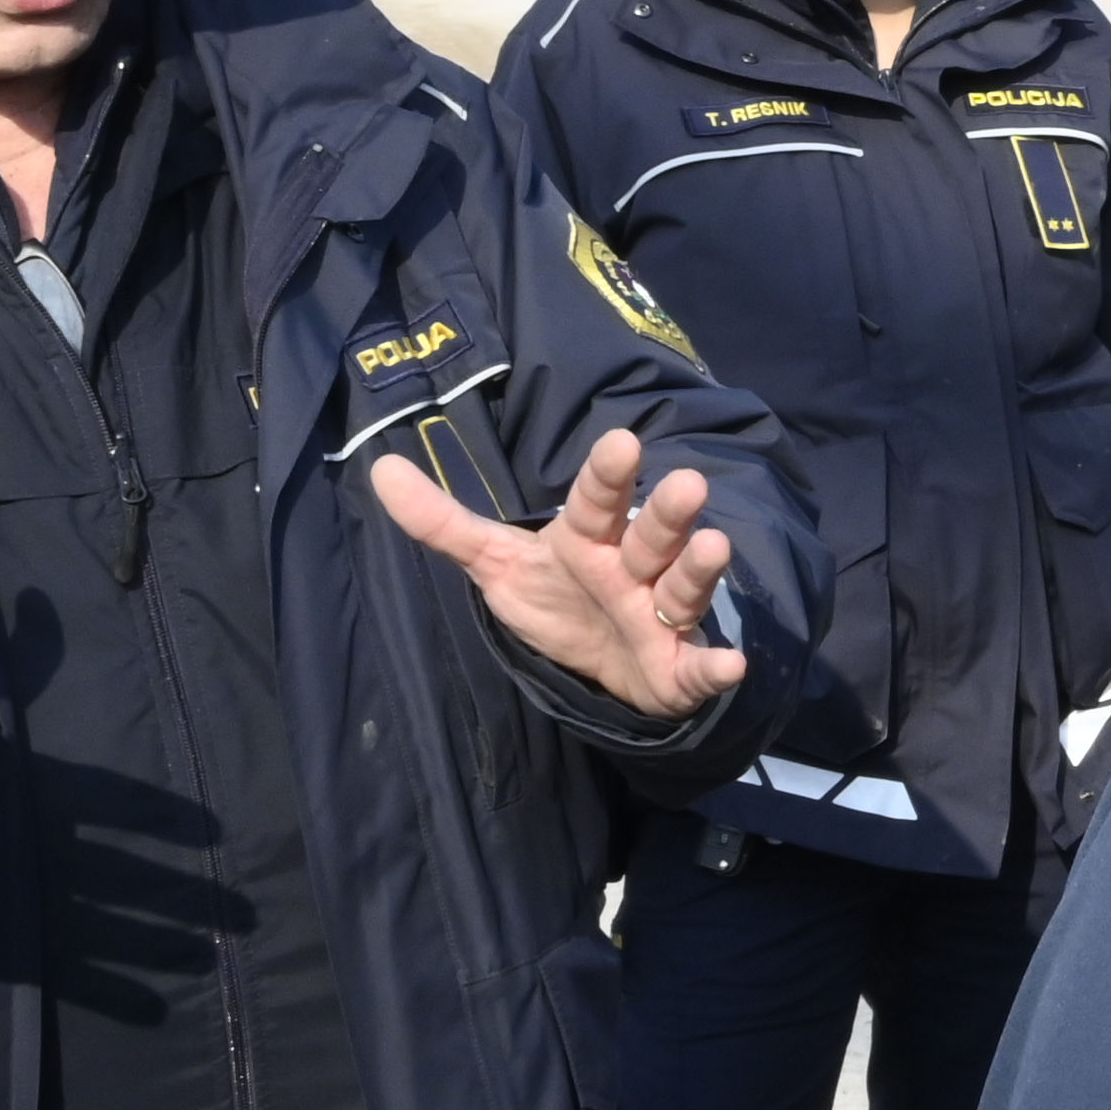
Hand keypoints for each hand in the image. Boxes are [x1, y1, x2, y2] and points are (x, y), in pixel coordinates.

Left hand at [366, 427, 745, 718]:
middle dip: (669, 512)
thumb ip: (444, 523)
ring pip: (683, 588)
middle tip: (689, 483)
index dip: (608, 475)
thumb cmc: (558, 600)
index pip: (596, 502)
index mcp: (589, 539)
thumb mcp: (496, 562)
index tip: (622, 441)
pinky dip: (716, 667)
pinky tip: (731, 664)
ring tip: (714, 548)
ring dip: (700, 570)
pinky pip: (701, 667)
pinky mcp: (681, 668)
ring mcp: (661, 617)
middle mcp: (632, 569)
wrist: (606, 668)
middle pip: (651, 536)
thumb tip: (379, 471)